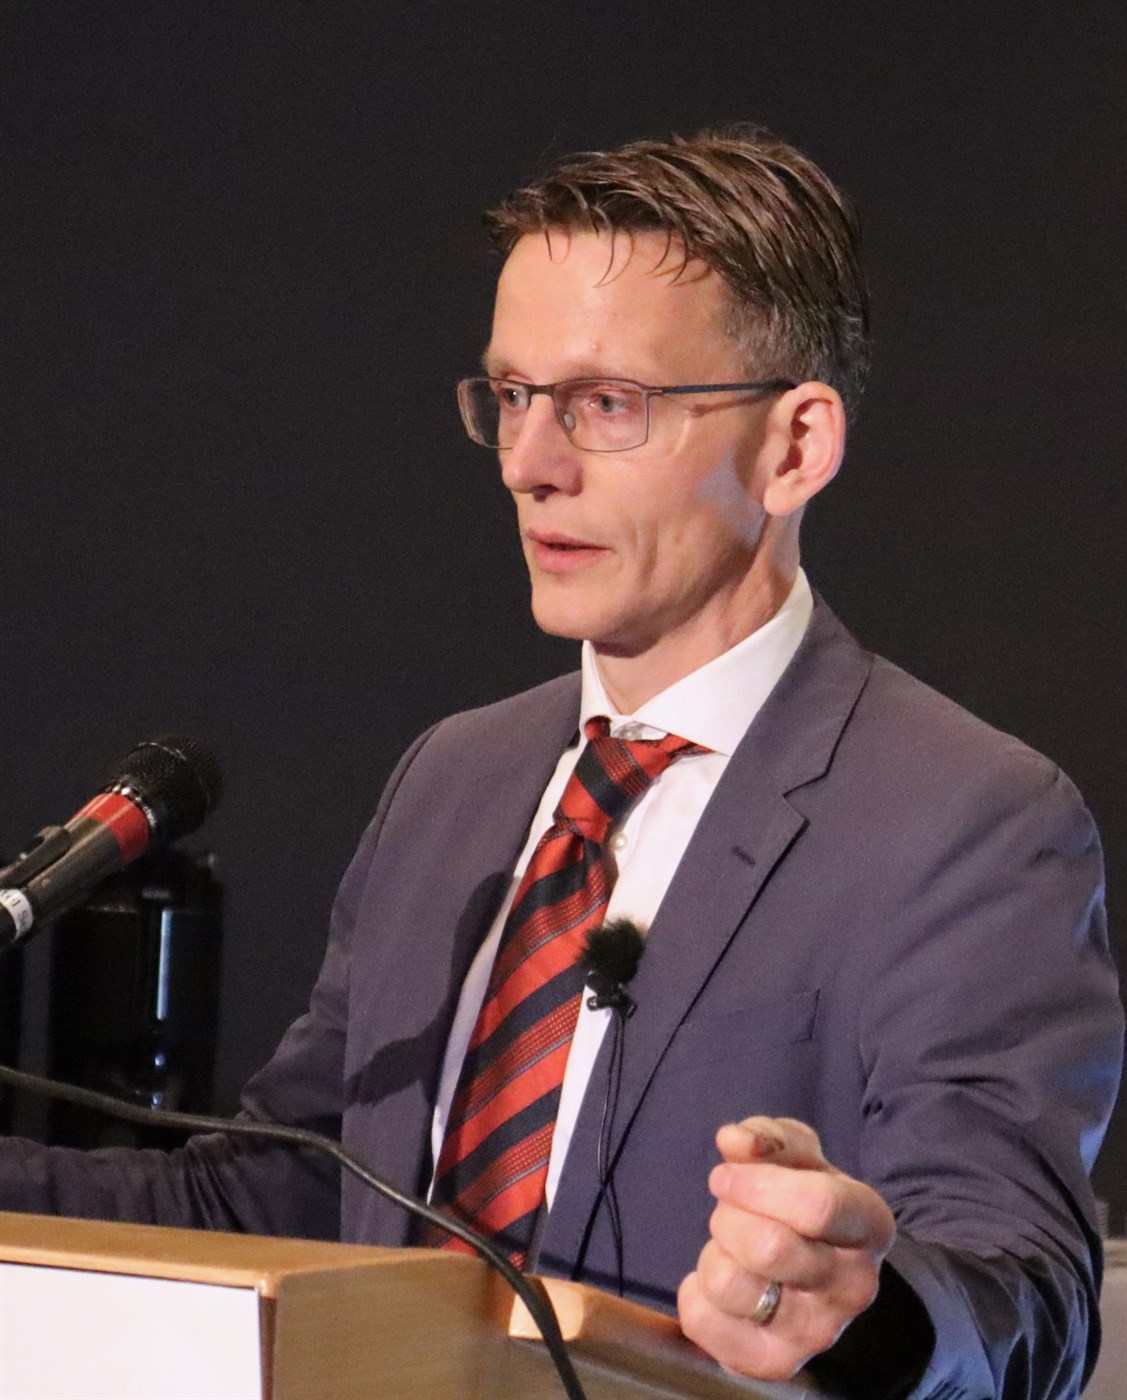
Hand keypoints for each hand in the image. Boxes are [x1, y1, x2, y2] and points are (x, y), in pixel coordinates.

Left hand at [677, 1116, 895, 1380]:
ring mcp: (817, 1333)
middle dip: (728, 1216)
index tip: (724, 1175)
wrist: (822, 1278)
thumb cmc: (804, 1203)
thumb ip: (769, 1138)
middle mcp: (854, 1286)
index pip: (817, 1206)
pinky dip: (693, 1291)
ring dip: (714, 1251)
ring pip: (731, 1283)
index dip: (756, 1184)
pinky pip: (702, 1320)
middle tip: (728, 1210)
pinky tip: (718, 1283)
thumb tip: (734, 1141)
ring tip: (731, 1248)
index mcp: (870, 1224)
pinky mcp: (774, 1362)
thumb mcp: (799, 1157)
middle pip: (767, 1247)